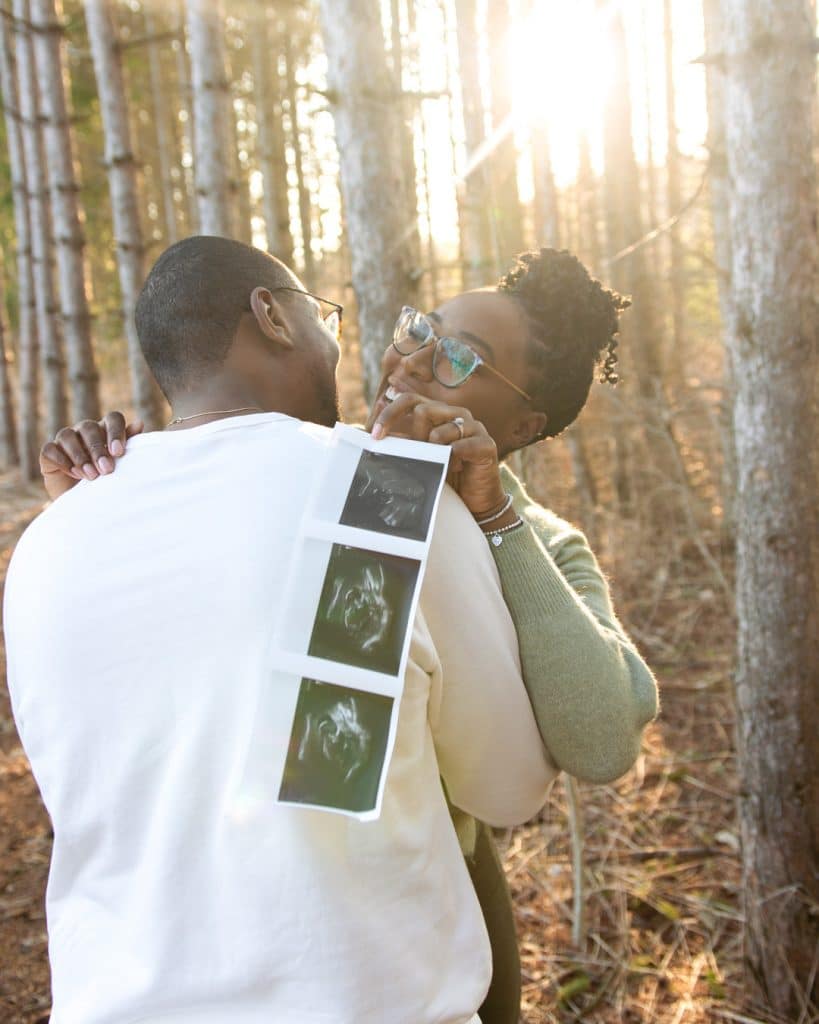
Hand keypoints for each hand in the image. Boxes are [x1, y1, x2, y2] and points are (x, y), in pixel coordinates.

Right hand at [39, 411, 143, 500]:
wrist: (84, 502)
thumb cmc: (107, 480)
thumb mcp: (121, 464)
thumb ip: (130, 443)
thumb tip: (139, 423)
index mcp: (105, 429)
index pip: (113, 419)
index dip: (116, 432)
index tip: (119, 452)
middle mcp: (84, 430)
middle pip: (89, 427)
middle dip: (98, 449)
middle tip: (107, 470)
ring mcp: (65, 439)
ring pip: (68, 436)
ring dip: (80, 456)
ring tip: (91, 475)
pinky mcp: (49, 452)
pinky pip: (51, 449)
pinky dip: (62, 460)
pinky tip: (74, 473)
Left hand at [370, 393, 505, 519]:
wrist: (475, 502)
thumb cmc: (445, 476)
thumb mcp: (419, 457)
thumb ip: (402, 442)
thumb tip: (369, 432)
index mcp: (439, 412)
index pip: (410, 399)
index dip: (390, 414)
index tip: (375, 436)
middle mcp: (456, 414)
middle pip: (423, 410)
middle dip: (414, 437)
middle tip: (418, 457)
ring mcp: (474, 426)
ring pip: (439, 431)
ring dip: (434, 454)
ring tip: (442, 467)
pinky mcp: (486, 443)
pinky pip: (460, 446)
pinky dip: (452, 462)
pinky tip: (456, 469)